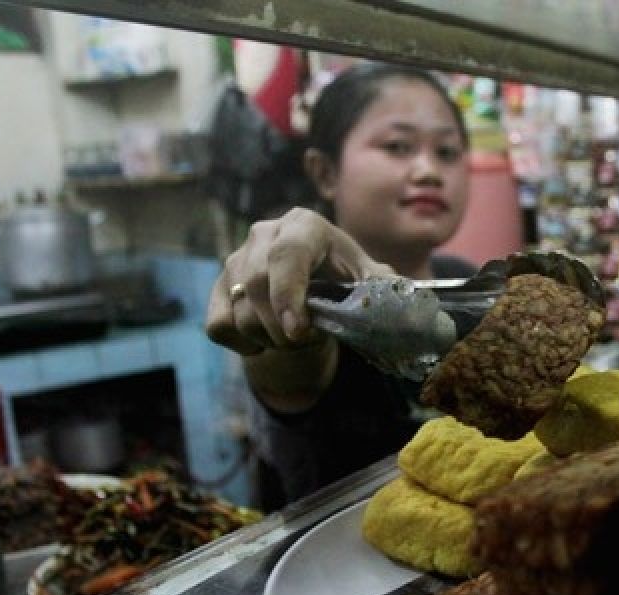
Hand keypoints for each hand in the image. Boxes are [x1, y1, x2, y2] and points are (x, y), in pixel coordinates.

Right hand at [206, 207, 393, 354]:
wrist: (314, 282)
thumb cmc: (345, 275)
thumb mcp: (368, 276)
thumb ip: (383, 285)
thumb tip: (400, 297)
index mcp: (304, 225)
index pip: (286, 255)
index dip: (288, 295)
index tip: (298, 331)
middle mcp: (264, 234)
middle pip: (256, 285)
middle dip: (282, 328)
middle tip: (306, 342)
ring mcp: (236, 259)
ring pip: (238, 311)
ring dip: (268, 339)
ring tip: (294, 339)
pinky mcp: (220, 287)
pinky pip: (218, 326)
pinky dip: (242, 345)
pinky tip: (266, 341)